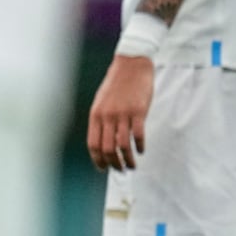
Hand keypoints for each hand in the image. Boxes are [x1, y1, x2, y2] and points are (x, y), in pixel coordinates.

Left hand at [88, 53, 155, 170]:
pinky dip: (140, 146)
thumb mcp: (102, 102)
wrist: (131, 65)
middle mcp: (107, 116)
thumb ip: (101, 120)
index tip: (104, 168)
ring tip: (133, 165)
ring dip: (128, 160)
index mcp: (96, 115)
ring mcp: (122, 114)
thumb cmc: (116, 84)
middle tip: (121, 170)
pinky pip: (138, 135)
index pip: (93, 145)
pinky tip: (141, 150)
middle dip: (114, 164)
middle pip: (107, 149)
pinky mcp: (138, 111)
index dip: (98, 160)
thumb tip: (103, 141)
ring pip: (123, 146)